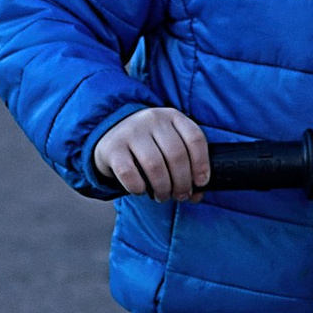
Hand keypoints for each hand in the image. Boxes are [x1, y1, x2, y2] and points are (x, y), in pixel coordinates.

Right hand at [92, 108, 211, 200]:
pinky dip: (139, 187)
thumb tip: (197, 195)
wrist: (110, 135)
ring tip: (163, 196)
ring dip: (163, 188)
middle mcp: (152, 119)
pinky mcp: (112, 147)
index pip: (195, 138)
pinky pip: (129, 173)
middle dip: (182, 183)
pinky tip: (141, 190)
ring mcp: (131, 131)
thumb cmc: (148, 146)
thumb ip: (186, 168)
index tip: (201, 183)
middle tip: (180, 196)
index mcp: (172, 116)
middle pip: (176, 155)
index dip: (202, 164)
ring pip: (155, 165)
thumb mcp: (168, 147)